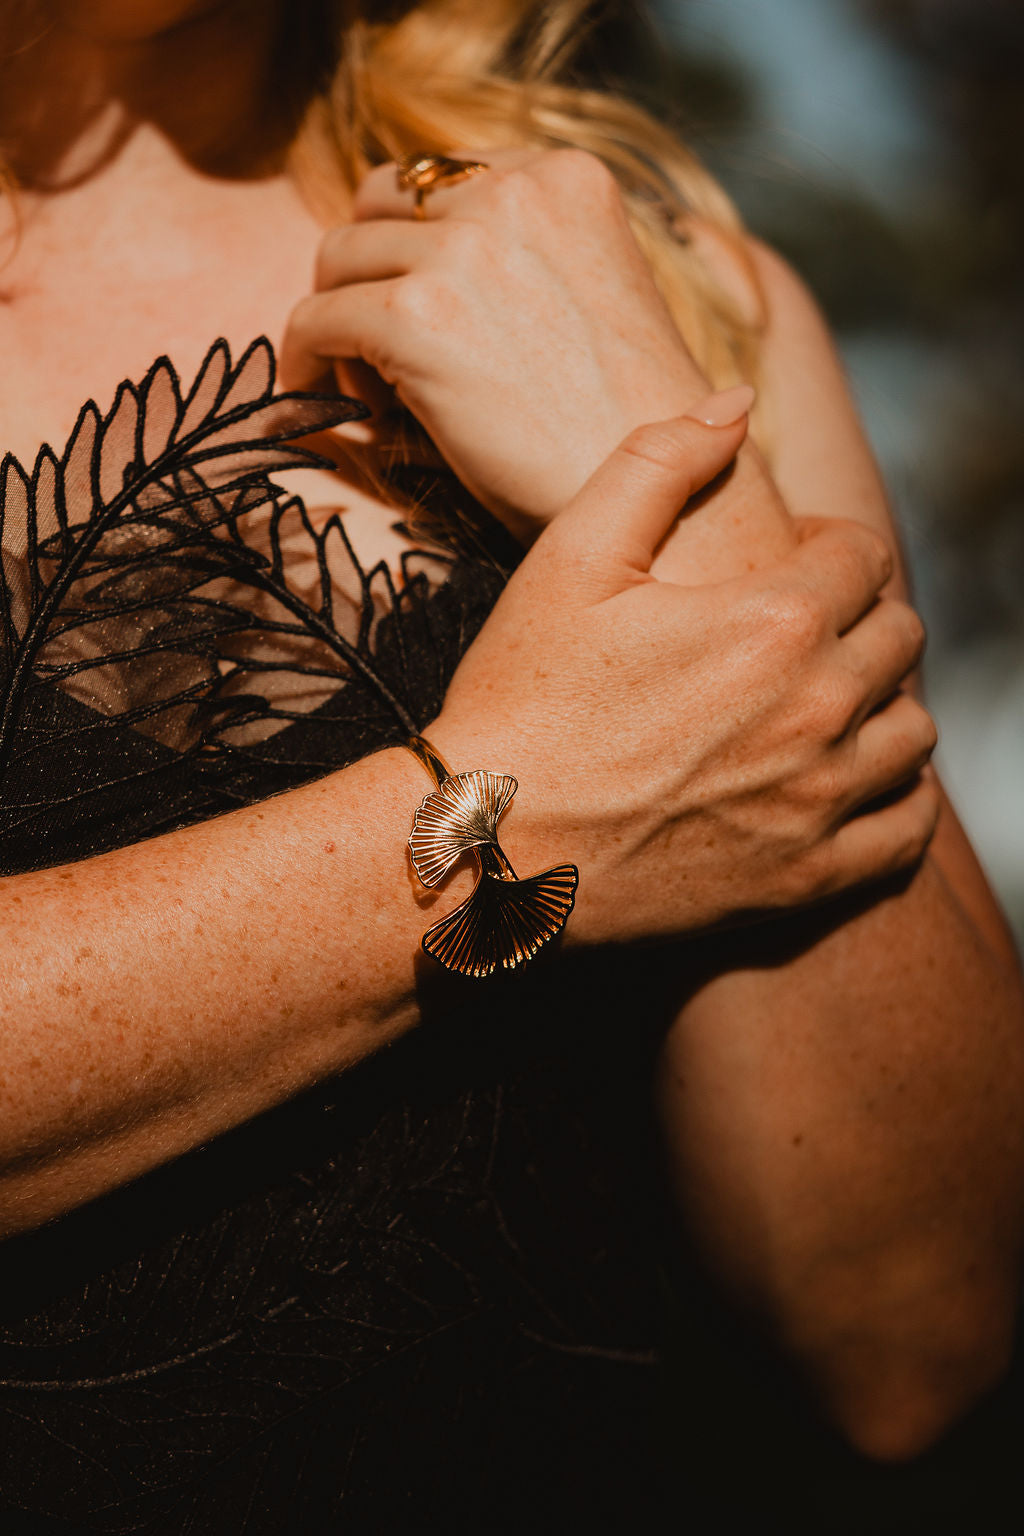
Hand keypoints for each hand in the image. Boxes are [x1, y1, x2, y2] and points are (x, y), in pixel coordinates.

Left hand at [281, 147, 707, 533]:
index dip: (414, 241)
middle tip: (370, 343)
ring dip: (338, 319)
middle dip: (369, 269)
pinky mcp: (415, 316)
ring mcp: (461, 250)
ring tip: (362, 386)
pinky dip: (304, 359)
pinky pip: (316, 319)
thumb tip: (416, 267)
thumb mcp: (595, 295)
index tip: (413, 301)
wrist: (659, 490)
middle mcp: (512, 194)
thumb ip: (523, 258)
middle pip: (380, 204)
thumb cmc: (632, 425)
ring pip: (339, 258)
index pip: (444, 178)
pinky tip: (314, 402)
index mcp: (565, 177)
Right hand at [427, 399, 937, 945]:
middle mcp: (818, 709)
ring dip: (881, 704)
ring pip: (913, 732)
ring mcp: (818, 801)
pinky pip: (904, 833)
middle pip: (900, 639)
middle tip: (801, 632)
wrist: (487, 843)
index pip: (864, 558)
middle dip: (859, 619)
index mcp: (775, 621)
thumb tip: (736, 405)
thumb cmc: (522, 696)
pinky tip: (857, 782)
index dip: (828, 548)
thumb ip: (659, 462)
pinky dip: (898, 801)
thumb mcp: (569, 557)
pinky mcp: (805, 876)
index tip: (791, 562)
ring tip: (825, 703)